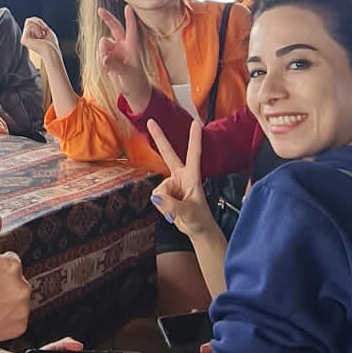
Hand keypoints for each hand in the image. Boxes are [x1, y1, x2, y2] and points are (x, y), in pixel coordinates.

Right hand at [0, 210, 30, 343]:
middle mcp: (22, 286)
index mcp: (12, 266)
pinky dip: (8, 318)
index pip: (11, 262)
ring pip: (17, 299)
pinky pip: (17, 318)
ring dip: (6, 301)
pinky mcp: (20, 325)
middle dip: (3, 284)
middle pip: (16, 281)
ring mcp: (22, 308)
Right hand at [20, 17, 60, 59]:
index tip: (45, 29)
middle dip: (38, 22)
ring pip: (28, 22)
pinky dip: (37, 29)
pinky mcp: (23, 40)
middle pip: (28, 20)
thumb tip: (28, 19)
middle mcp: (26, 37)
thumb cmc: (51, 43)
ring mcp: (24, 39)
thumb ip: (37, 24)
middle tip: (44, 31)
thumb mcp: (45, 30)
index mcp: (31, 35)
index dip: (39, 21)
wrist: (51, 50)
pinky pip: (29, 26)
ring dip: (38, 27)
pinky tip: (39, 37)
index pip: (30, 21)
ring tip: (41, 36)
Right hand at [96, 4, 149, 108]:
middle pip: (114, 28)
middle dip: (107, 19)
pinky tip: (107, 69)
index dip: (129, 18)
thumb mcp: (126, 74)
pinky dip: (100, 61)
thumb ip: (115, 65)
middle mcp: (123, 46)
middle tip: (99, 10)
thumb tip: (105, 57)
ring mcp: (115, 51)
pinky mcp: (108, 58)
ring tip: (107, 67)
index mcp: (132, 47)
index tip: (127, 6)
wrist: (133, 91)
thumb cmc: (135, 81)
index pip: (130, 30)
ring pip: (102, 45)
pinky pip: (99, 55)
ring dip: (101, 54)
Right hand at [145, 119, 215, 241]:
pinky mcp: (165, 194)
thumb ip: (172, 205)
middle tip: (151, 122)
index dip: (194, 138)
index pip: (194, 155)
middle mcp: (181, 177)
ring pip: (159, 188)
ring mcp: (172, 184)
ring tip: (176, 212)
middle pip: (168, 155)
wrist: (197, 230)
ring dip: (164, 203)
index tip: (195, 123)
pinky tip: (170, 212)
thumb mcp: (188, 212)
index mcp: (193, 177)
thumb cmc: (199, 219)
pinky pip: (155, 197)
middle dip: (160, 138)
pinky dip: (161, 207)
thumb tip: (156, 197)